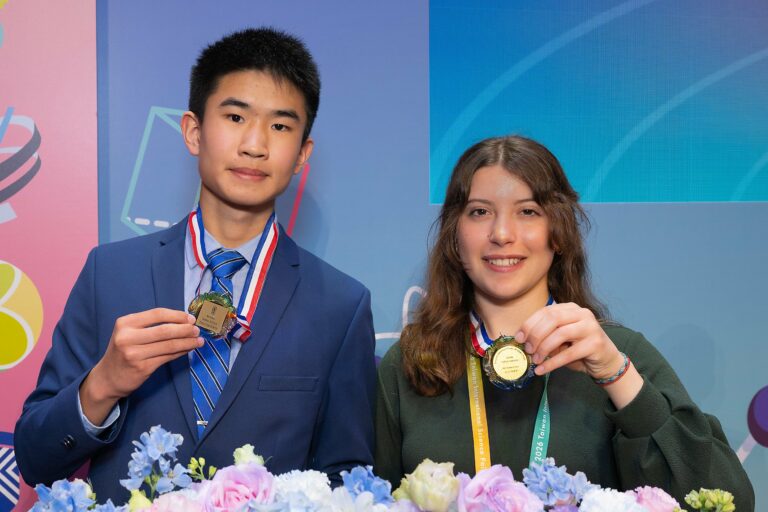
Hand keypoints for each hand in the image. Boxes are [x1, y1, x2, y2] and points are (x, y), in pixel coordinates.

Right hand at [80, 308, 202, 424]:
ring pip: (169, 345)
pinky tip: (188, 349)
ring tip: (198, 341)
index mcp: (125, 323)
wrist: (107, 378)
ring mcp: (134, 354)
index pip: (157, 314)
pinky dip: (181, 352)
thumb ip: (150, 326)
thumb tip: (183, 321)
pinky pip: (167, 357)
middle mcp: (128, 337)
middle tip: (197, 330)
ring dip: (187, 342)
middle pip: (165, 330)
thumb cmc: (123, 352)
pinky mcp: (142, 368)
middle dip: (185, 330)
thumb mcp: (129, 333)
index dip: (177, 315)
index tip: (190, 318)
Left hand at [516, 302, 623, 379]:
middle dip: (535, 335)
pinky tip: (542, 370)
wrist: (606, 362)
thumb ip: (545, 336)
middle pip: (552, 319)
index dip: (529, 324)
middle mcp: (582, 313)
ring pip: (560, 334)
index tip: (518, 337)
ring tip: (535, 360)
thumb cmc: (579, 349)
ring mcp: (590, 327)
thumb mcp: (560, 340)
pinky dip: (552, 363)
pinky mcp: (595, 344)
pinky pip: (569, 353)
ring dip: (544, 348)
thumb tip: (523, 340)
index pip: (546, 311)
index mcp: (570, 308)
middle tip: (527, 349)